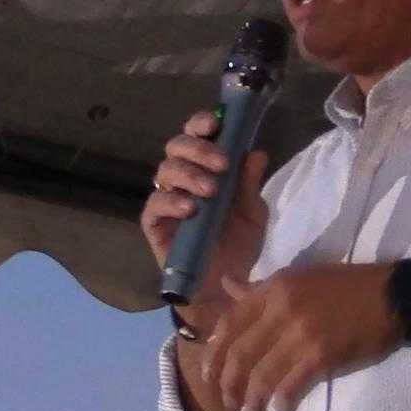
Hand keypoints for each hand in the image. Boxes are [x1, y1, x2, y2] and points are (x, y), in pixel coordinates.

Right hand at [140, 108, 270, 320]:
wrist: (225, 287)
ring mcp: (166, 198)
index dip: (202, 123)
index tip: (217, 122)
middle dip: (199, 149)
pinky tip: (190, 209)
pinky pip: (155, 203)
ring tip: (210, 191)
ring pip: (165, 170)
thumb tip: (256, 152)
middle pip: (177, 146)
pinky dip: (172, 201)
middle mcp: (182, 177)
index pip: (196, 135)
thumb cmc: (238, 245)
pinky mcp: (154, 223)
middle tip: (221, 164)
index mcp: (205, 168)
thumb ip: (250, 184)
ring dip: (190, 174)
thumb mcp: (252, 214)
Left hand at [201, 264, 402, 410]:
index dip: (214, 353)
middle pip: (239, 354)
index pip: (230, 322)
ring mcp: (301, 334)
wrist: (395, 296)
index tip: (209, 374)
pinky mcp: (322, 356)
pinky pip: (290, 387)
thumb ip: (260, 288)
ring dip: (252, 400)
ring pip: (261, 375)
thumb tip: (227, 285)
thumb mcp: (298, 277)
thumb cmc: (346, 287)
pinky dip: (281, 404)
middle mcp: (281, 309)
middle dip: (228, 383)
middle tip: (228, 402)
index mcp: (274, 288)